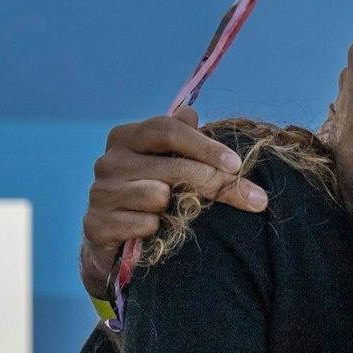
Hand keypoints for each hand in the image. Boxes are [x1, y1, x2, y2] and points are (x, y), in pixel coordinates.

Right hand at [79, 103, 266, 297]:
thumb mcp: (169, 160)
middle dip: (219, 184)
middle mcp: (108, 161)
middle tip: (256, 200)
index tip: (237, 165)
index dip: (205, 146)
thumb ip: (183, 135)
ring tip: (172, 212)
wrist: (114, 239)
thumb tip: (191, 112)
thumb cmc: (151, 189)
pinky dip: (156, 229)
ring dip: (177, 209)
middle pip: (175, 167)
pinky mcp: (96, 224)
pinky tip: (153, 231)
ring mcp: (98, 192)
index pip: (168, 130)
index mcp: (126, 136)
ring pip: (159, 196)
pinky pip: (145, 224)